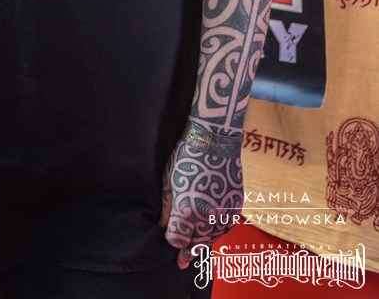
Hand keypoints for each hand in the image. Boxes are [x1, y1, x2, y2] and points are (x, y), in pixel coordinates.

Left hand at [160, 119, 242, 268]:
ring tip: (196, 247)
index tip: (170, 242)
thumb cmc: (187, 156)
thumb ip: (167, 208)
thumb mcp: (169, 181)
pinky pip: (226, 226)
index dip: (173, 243)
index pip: (178, 240)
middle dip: (188, 250)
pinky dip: (218, 231)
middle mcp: (207, 217)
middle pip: (197, 244)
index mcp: (187, 211)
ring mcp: (224, 212)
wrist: (216, 139)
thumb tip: (163, 226)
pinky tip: (211, 230)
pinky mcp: (236, 205)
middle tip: (182, 260)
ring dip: (204, 243)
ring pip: (213, 238)